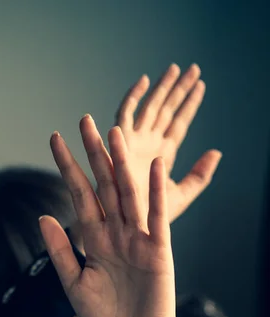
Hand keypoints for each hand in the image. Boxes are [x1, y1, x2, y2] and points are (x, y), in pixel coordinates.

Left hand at [39, 115, 178, 316]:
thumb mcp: (73, 284)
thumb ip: (60, 251)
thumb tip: (43, 216)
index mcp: (94, 239)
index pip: (80, 195)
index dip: (67, 167)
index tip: (54, 139)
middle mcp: (116, 232)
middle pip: (104, 185)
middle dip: (93, 154)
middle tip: (84, 119)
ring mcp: (138, 239)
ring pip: (129, 194)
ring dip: (122, 164)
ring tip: (114, 132)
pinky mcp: (159, 250)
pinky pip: (156, 217)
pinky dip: (154, 193)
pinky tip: (153, 167)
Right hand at [115, 63, 221, 222]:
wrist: (127, 226)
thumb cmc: (150, 217)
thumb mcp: (181, 195)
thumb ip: (199, 175)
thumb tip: (217, 152)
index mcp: (162, 155)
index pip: (179, 123)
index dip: (190, 104)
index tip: (201, 85)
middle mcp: (148, 144)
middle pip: (167, 111)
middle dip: (179, 90)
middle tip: (193, 68)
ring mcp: (134, 142)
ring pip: (151, 107)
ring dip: (162, 88)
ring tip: (176, 68)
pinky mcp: (119, 143)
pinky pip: (125, 114)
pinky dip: (133, 97)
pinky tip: (145, 81)